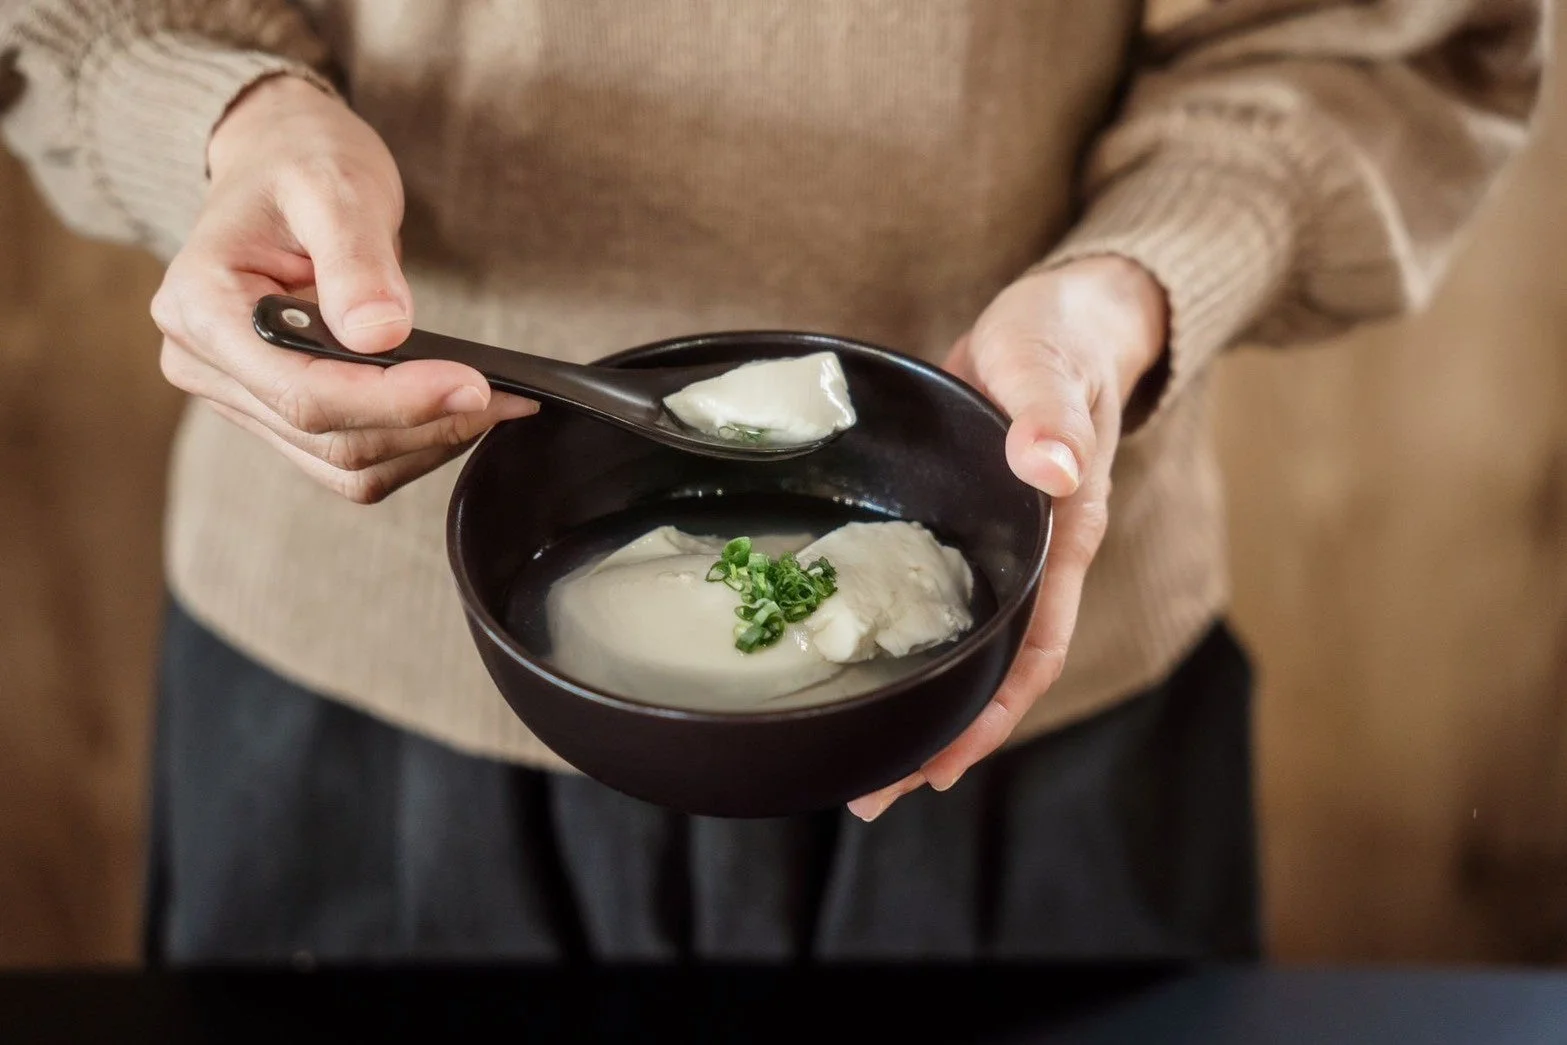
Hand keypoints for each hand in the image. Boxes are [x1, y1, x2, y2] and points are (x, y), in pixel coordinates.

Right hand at [151, 75, 535, 503]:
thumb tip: (381, 335)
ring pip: (342, 463)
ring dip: (426, 443)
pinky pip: (348, 457)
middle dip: (426, 423)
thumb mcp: (332, 186)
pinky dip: (411, 443)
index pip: (303, 391)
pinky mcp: (276, 411)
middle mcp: (205, 363)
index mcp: (200, 306)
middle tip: (506, 394)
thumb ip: (356, 259)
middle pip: (327, 436)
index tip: (473, 386)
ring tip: (493, 401)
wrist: (279, 160)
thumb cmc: (300, 161)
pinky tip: (455, 409)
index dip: (394, 400)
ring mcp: (239, 395)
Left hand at [848, 255, 1167, 820]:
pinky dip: (904, 641)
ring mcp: (1000, 548)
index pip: (1032, 652)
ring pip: (961, 645)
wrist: (1061, 319)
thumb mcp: (1049, 366)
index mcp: (1061, 538)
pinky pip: (937, 601)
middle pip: (993, 673)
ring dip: (918, 699)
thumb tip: (1050, 466)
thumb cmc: (1060, 340)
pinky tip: (857, 660)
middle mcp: (1033, 560)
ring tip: (858, 753)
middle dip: (940, 737)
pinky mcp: (964, 526)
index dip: (990, 716)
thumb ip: (1050, 414)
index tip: (937, 768)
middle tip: (869, 793)